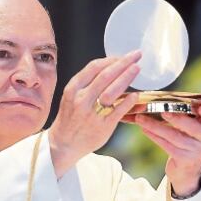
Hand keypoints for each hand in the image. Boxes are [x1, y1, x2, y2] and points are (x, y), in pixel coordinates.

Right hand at [48, 51, 141, 175]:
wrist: (63, 144)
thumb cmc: (70, 118)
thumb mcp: (71, 96)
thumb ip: (87, 83)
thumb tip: (110, 67)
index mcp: (73, 89)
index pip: (94, 67)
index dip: (111, 59)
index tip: (123, 56)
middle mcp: (81, 100)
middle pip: (106, 75)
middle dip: (123, 63)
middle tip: (136, 56)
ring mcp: (92, 114)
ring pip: (112, 91)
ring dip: (126, 77)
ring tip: (137, 69)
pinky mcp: (102, 127)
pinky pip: (118, 111)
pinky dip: (128, 101)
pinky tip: (135, 95)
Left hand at [134, 89, 200, 196]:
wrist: (187, 169)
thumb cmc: (191, 139)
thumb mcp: (198, 124)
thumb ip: (199, 108)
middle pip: (192, 128)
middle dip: (177, 119)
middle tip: (163, 111)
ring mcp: (198, 152)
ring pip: (175, 136)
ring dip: (156, 126)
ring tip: (141, 118)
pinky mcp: (185, 160)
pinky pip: (167, 145)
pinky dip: (154, 136)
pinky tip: (144, 128)